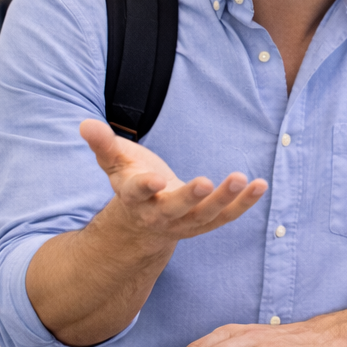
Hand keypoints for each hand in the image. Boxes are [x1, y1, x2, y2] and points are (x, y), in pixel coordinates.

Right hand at [80, 119, 267, 245]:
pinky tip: (261, 185)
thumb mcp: (115, 162)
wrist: (144, 222)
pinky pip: (228, 216)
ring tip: (241, 179)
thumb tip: (85, 124)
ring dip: (225, 200)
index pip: (136, 193)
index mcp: (134, 198)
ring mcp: (185, 222)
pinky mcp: (206, 222)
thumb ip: (103, 144)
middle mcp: (159, 215)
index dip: (144, 187)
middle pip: (175, 209)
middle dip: (190, 197)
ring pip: (206, 216)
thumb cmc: (131, 181)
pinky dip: (245, 203)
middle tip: (206, 182)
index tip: (154, 179)